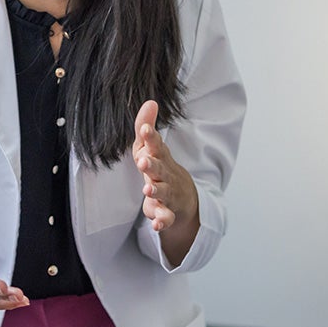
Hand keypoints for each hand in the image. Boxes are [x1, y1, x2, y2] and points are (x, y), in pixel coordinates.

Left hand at [132, 100, 200, 263]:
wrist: (185, 199)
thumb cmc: (162, 168)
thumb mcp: (152, 148)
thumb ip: (146, 126)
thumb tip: (150, 101)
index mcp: (161, 158)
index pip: (157, 146)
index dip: (151, 137)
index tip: (145, 129)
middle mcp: (166, 175)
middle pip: (160, 169)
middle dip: (152, 165)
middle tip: (143, 161)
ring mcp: (169, 195)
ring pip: (164, 193)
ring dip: (157, 191)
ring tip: (147, 189)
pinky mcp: (166, 213)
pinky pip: (165, 219)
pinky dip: (161, 222)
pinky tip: (155, 225)